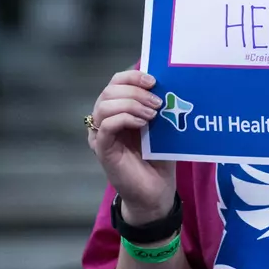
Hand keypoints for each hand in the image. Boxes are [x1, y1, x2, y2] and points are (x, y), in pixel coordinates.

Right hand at [88, 70, 175, 223]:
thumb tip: (167, 83)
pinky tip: (142, 123)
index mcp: (118, 110)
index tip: (154, 81)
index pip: (116, 82)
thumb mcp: (160, 126)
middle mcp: (105, 120)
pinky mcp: (102, 150)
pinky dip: (125, 118)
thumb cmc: (158, 158)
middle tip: (157, 102)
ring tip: (152, 114)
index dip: (132, 76)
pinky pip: (106, 126)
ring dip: (131, 104)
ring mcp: (101, 135)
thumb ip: (157, 106)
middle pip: (109, 90)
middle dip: (135, 92)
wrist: (156, 191)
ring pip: (104, 105)